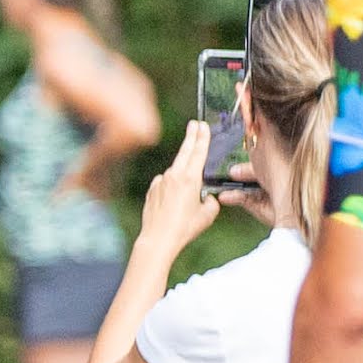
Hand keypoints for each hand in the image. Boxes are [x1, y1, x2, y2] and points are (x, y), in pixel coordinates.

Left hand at [132, 120, 225, 256]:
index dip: (201, 137)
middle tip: (194, 124)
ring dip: (183, 173)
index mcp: (190, 178)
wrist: (157, 238)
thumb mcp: (208, 214)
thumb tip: (205, 197)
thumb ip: (210, 201)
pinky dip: (172, 188)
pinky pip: (165, 184)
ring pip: (175, 171)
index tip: (202, 125)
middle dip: (191, 136)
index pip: (198, 152)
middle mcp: (173, 176)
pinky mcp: (152, 190)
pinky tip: (173, 203)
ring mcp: (160, 182)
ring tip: (187, 194)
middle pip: (185, 151)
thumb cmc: (184, 227)